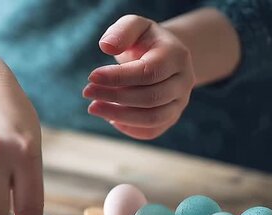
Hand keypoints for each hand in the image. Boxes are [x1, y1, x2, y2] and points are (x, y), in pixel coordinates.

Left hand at [83, 15, 195, 139]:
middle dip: (114, 97)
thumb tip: (106, 46)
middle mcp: (184, 82)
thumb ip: (122, 31)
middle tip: (87, 92)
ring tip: (93, 107)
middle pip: (150, 98)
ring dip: (118, 115)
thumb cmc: (144, 41)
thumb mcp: (135, 26)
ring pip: (152, 118)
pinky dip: (129, 128)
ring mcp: (179, 102)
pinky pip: (151, 131)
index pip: (148, 72)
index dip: (118, 77)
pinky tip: (110, 118)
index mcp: (177, 56)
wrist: (163, 56)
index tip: (91, 77)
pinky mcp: (171, 117)